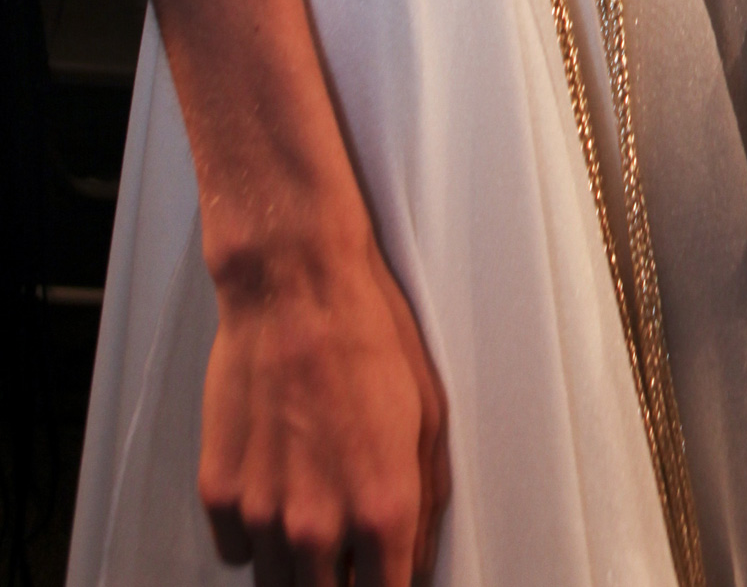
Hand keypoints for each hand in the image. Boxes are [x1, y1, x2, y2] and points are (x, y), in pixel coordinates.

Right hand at [199, 222, 450, 582]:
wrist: (295, 287)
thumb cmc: (368, 337)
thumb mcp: (429, 416)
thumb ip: (425, 502)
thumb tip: (420, 558)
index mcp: (382, 511)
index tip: (385, 577)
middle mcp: (319, 527)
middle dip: (340, 583)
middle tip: (347, 551)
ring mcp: (262, 514)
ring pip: (276, 586)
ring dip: (296, 568)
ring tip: (312, 515)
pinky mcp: (219, 493)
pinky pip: (236, 550)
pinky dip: (253, 535)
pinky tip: (273, 490)